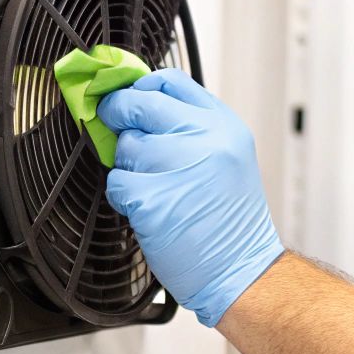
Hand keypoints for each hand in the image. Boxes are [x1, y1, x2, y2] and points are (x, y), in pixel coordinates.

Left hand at [98, 69, 284, 326]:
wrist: (241, 271)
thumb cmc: (228, 222)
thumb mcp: (227, 159)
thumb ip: (191, 129)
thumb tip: (138, 106)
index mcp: (224, 126)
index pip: (171, 82)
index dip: (140, 86)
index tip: (127, 95)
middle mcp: (206, 140)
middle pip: (141, 105)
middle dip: (118, 114)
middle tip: (112, 123)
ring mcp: (179, 168)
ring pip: (125, 146)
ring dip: (127, 167)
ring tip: (155, 188)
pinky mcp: (154, 199)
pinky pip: (117, 183)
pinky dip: (124, 198)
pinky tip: (148, 210)